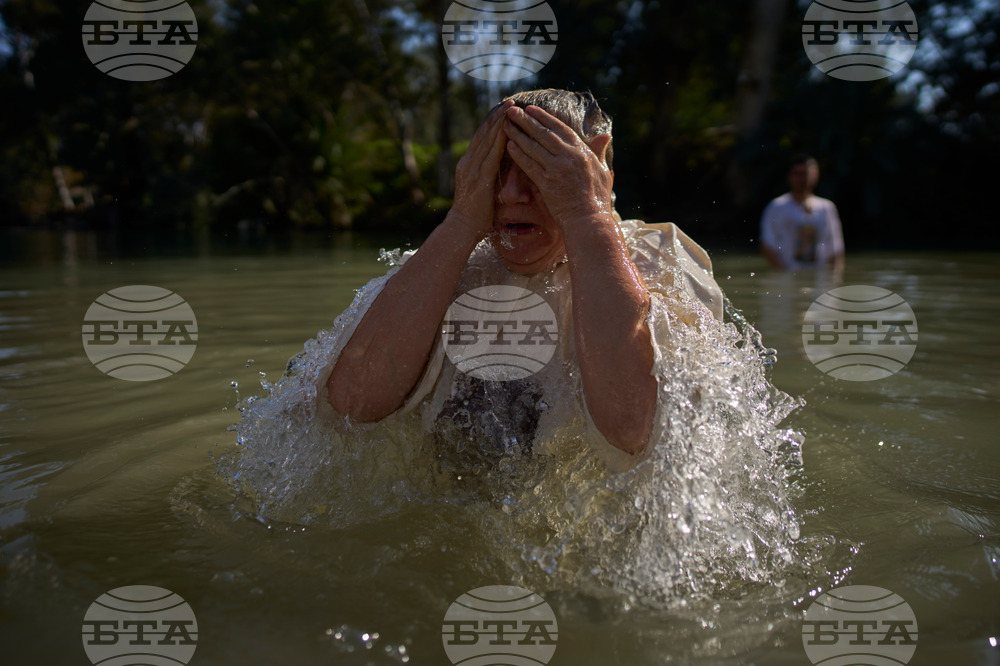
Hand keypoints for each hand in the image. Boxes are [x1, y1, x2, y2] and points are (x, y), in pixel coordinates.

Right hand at [449, 99, 513, 240]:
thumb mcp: (483, 188)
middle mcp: (468, 162)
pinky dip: (500, 140)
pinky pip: (491, 154)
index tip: (505, 109)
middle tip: (510, 101)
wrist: (463, 228)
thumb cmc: (476, 213)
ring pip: (487, 139)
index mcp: (468, 164)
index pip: (482, 137)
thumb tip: (502, 165)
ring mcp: (472, 168)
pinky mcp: (479, 177)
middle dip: (497, 116)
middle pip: (484, 133)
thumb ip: (489, 174)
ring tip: (511, 107)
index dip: (493, 122)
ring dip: (500, 122)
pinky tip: (509, 129)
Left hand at [503, 105, 613, 225]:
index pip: (560, 128)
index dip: (544, 117)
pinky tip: (509, 146)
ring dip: (518, 134)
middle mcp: (569, 157)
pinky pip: (529, 165)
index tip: (531, 109)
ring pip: (534, 147)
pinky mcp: (547, 183)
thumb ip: (599, 152)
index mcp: (582, 152)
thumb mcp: (603, 171)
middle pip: (544, 133)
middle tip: (512, 110)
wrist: (589, 221)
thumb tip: (605, 136)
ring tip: (506, 124)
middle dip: (526, 121)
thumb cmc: (598, 199)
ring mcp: (557, 169)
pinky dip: (519, 155)